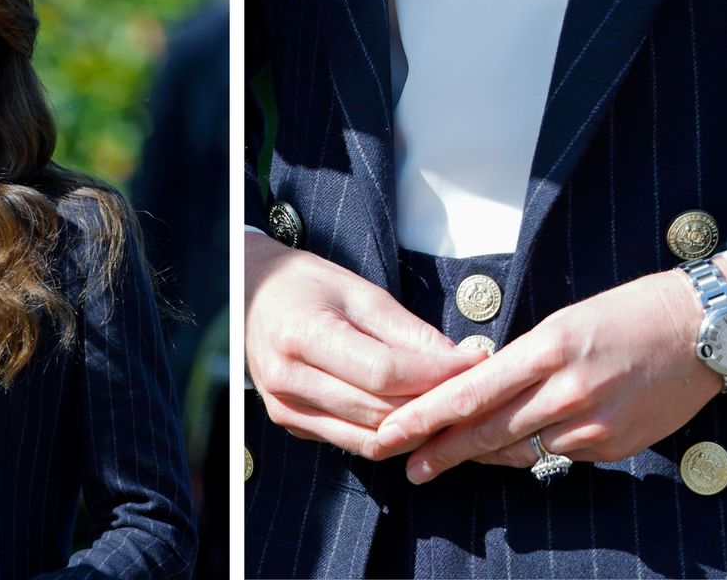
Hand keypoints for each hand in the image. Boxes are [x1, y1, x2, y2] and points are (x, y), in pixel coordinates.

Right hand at [245, 232, 485, 459]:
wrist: (250, 295)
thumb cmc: (304, 284)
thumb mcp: (358, 290)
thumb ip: (407, 331)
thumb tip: (460, 361)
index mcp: (302, 336)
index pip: (383, 372)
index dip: (436, 374)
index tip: (475, 362)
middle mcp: (287, 380)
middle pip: (380, 411)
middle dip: (434, 405)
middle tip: (476, 392)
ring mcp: (286, 408)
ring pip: (370, 438)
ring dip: (417, 429)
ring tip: (452, 409)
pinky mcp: (291, 424)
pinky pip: (353, 442)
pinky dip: (390, 434)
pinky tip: (416, 417)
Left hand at [374, 258, 726, 482]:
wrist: (704, 329)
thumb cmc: (626, 314)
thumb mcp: (562, 322)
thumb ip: (520, 362)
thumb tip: (478, 394)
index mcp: (548, 349)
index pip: (472, 393)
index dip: (426, 418)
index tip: (392, 432)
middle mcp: (568, 392)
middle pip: (487, 432)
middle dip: (441, 452)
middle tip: (408, 466)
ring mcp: (593, 425)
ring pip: (519, 452)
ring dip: (484, 453)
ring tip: (450, 455)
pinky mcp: (614, 448)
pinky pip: (556, 457)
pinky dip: (530, 452)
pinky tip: (514, 445)